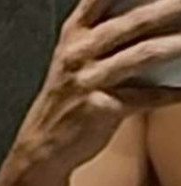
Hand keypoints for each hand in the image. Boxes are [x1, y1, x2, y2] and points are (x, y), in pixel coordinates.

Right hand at [17, 0, 180, 176]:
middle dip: (168, 8)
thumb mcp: (75, 59)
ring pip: (142, 54)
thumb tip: (156, 16)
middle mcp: (78, 53)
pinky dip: (170, 94)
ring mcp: (87, 81)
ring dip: (176, 45)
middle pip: (131, 21)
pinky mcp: (99, 109)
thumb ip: (105, 35)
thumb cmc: (66, 101)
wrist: (41, 149)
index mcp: (74, 34)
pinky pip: (145, 97)